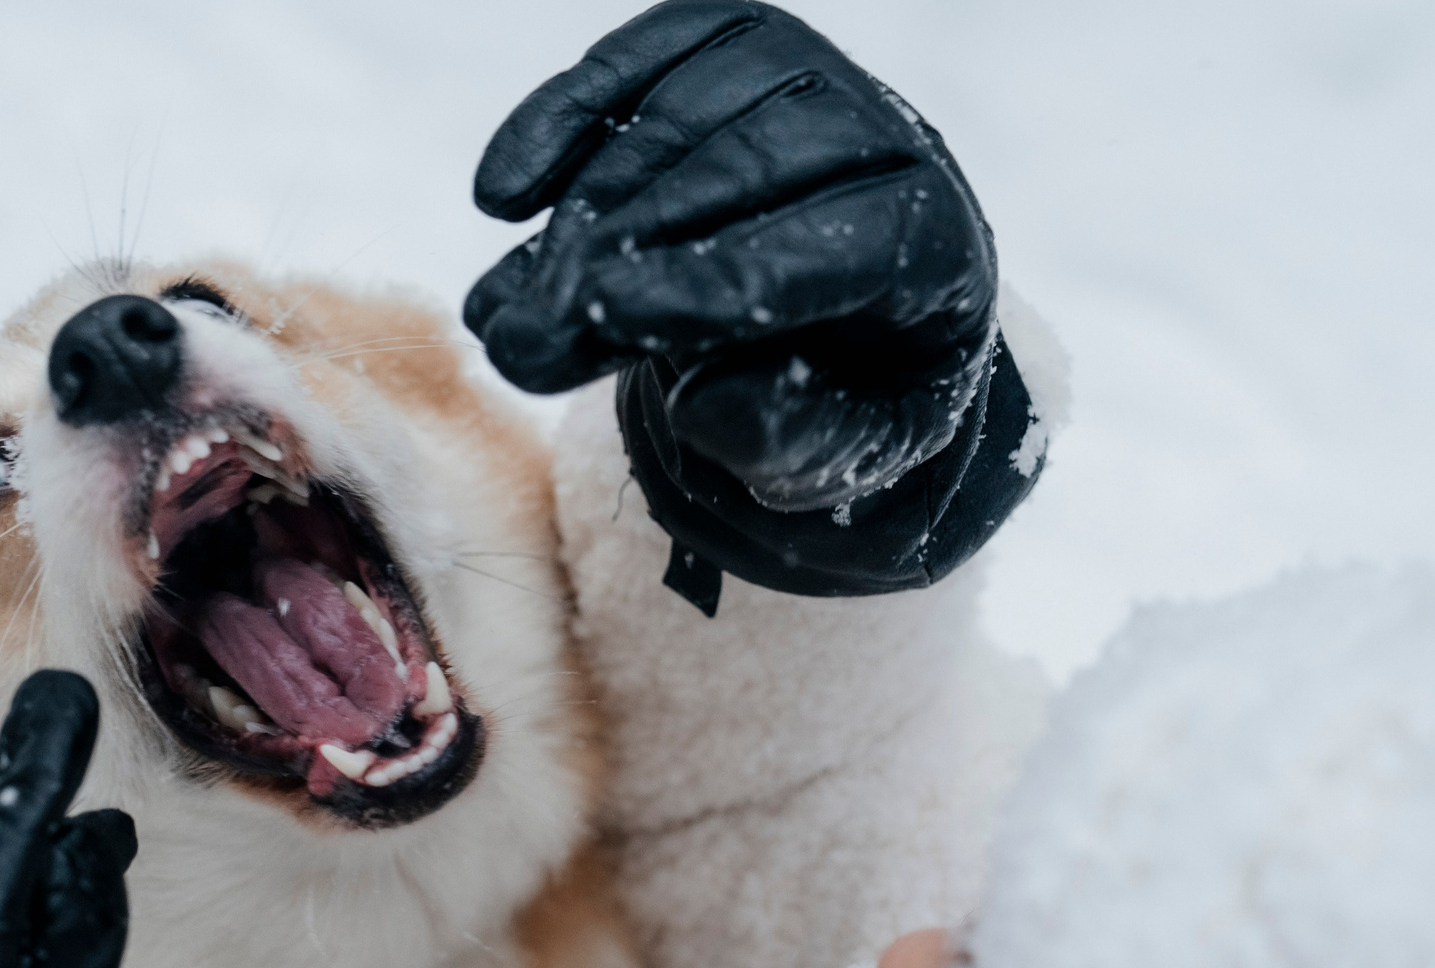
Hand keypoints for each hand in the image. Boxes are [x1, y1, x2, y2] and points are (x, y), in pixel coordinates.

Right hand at [466, 2, 1045, 608]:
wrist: (842, 315)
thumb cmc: (840, 392)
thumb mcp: (833, 458)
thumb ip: (785, 439)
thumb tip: (703, 397)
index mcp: (932, 247)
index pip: (821, 250)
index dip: (708, 284)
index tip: (607, 319)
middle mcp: (888, 136)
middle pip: (737, 175)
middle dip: (616, 260)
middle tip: (527, 346)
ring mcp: (808, 73)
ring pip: (675, 118)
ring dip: (574, 219)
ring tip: (504, 317)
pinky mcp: (732, 39)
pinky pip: (638, 57)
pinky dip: (561, 120)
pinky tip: (502, 198)